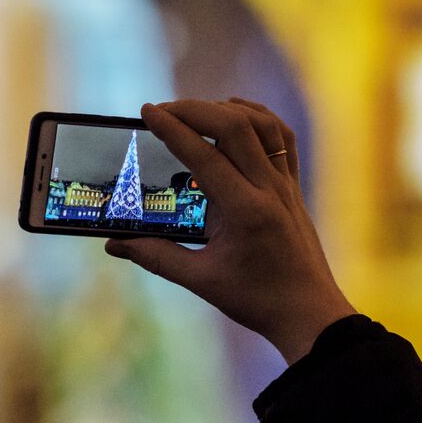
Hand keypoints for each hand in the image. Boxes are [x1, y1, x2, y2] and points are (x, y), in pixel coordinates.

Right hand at [106, 98, 354, 363]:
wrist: (308, 313)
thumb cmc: (256, 300)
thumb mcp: (200, 280)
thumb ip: (155, 257)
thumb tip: (114, 245)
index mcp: (244, 211)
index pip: (203, 156)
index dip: (172, 129)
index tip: (148, 112)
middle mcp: (269, 189)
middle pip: (234, 126)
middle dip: (194, 109)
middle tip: (163, 110)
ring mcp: (286, 185)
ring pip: (261, 124)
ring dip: (226, 109)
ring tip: (194, 111)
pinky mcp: (294, 187)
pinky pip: (282, 138)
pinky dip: (259, 118)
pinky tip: (237, 114)